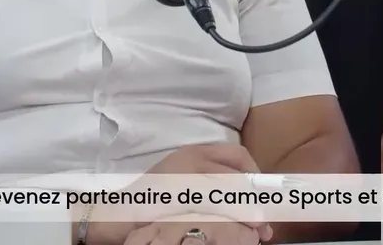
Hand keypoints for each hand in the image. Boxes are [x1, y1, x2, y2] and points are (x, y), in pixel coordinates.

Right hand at [83, 144, 269, 244]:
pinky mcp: (176, 194)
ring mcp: (183, 174)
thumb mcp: (184, 184)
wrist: (115, 214)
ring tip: (260, 230)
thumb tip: (248, 201)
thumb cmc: (152, 204)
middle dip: (257, 200)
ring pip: (229, 190)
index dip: (256, 176)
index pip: (237, 155)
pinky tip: (242, 230)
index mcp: (194, 152)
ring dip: (249, 212)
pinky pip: (213, 205)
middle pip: (236, 175)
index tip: (264, 198)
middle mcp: (191, 158)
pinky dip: (232, 217)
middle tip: (267, 222)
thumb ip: (211, 185)